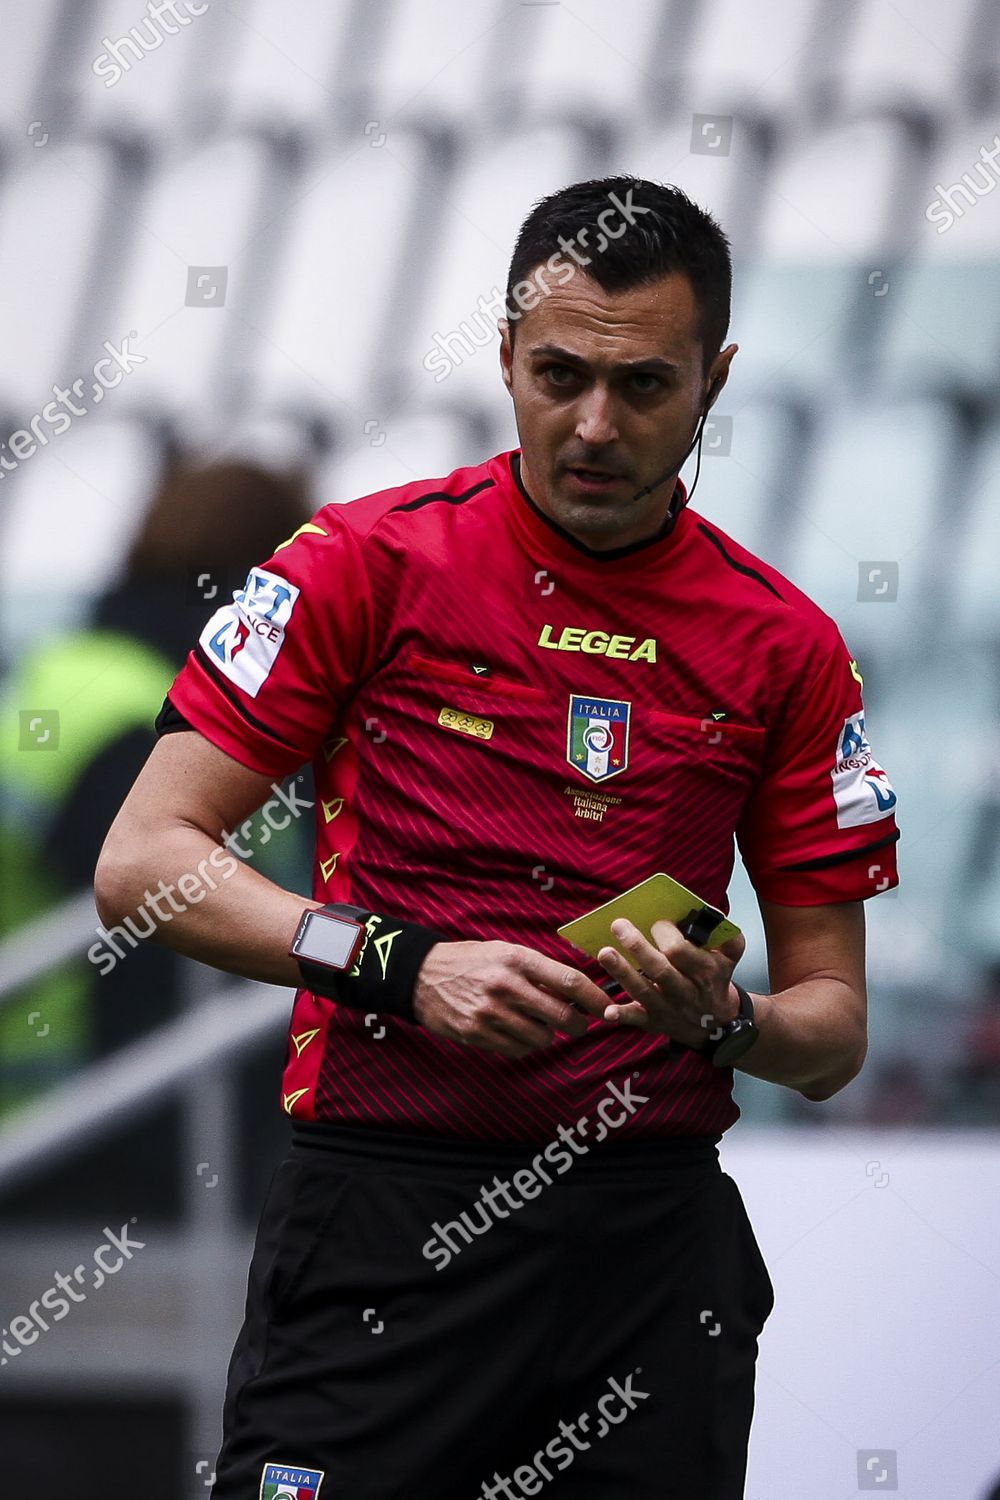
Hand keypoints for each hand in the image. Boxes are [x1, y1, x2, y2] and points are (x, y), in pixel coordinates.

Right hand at [412, 940, 611, 1059]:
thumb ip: (539, 970)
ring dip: (548, 1035)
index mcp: (516, 959)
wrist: (422, 976)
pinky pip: (518, 1050)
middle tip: (579, 1023)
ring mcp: (490, 1013)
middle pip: (561, 1015)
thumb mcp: (505, 952)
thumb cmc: (471, 961)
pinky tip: (517, 1032)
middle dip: (578, 1024)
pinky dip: (525, 1045)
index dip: (594, 997)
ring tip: (538, 1023)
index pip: (569, 981)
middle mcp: (505, 986)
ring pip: (542, 1038)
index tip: (607, 1006)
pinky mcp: (477, 1034)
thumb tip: (577, 992)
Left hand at [596, 918, 745, 1046]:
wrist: (719, 1023)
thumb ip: (724, 933)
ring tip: (605, 953)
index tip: (657, 922)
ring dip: (622, 972)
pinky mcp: (655, 1022)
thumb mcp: (730, 955)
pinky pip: (637, 1019)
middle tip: (618, 925)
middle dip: (637, 947)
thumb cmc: (717, 978)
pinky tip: (608, 1011)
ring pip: (644, 991)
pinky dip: (622, 1015)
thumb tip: (708, 911)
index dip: (666, 934)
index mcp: (705, 971)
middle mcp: (687, 992)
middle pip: (660, 970)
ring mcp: (670, 1009)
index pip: (681, 951)